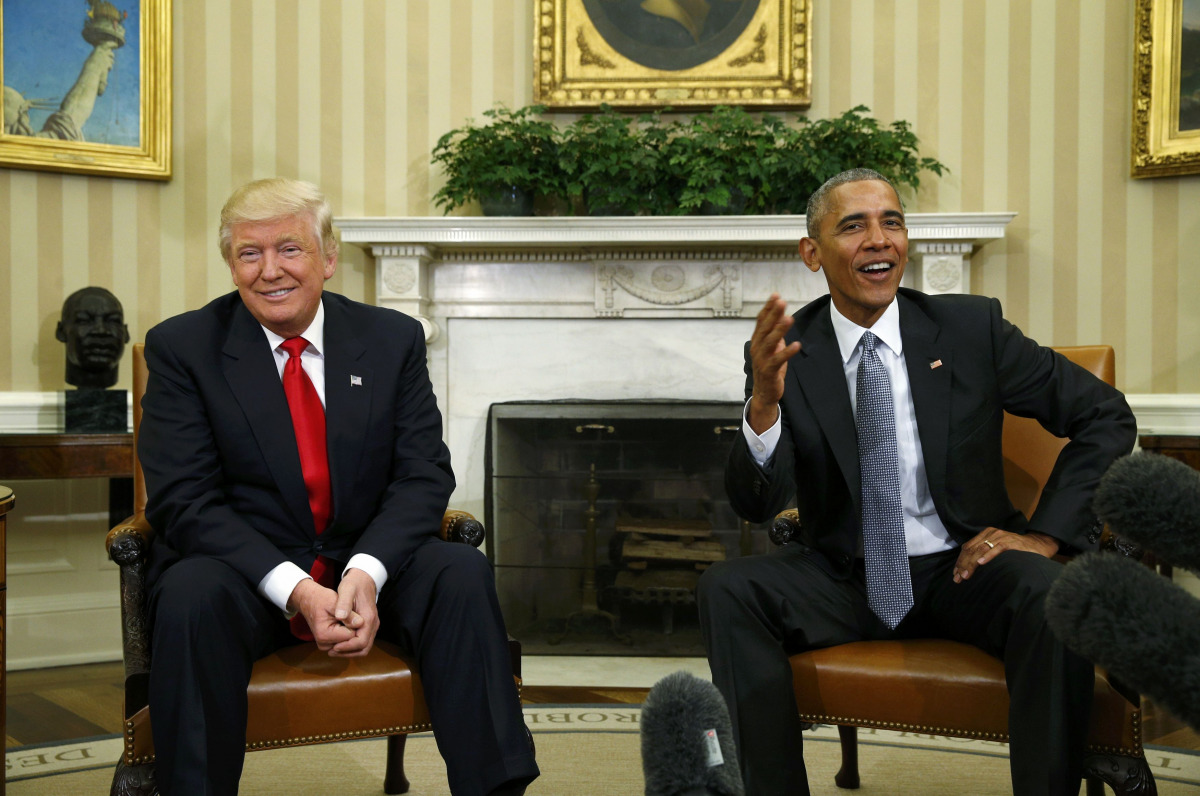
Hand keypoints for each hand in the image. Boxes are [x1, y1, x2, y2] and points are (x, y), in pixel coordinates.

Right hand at [287, 579, 355, 649]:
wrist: (309, 602)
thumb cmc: (321, 599)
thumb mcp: (335, 602)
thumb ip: (348, 614)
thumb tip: (361, 623)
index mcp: (324, 635)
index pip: (352, 636)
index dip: (356, 624)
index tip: (354, 613)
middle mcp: (324, 644)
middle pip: (350, 641)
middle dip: (354, 629)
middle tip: (350, 614)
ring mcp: (326, 647)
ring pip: (349, 643)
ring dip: (351, 631)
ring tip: (345, 619)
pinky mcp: (328, 646)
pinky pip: (345, 643)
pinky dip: (347, 634)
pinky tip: (343, 624)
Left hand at [327, 568, 379, 657]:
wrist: (363, 578)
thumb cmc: (354, 584)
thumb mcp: (346, 590)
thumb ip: (344, 604)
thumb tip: (340, 617)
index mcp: (369, 618)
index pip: (361, 642)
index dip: (347, 647)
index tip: (333, 646)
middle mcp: (373, 624)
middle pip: (364, 648)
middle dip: (348, 652)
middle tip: (332, 652)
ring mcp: (372, 625)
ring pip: (364, 646)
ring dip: (349, 651)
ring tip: (334, 649)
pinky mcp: (368, 625)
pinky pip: (362, 641)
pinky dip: (351, 645)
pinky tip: (339, 642)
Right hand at [748, 294, 800, 433]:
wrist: (764, 392)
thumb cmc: (770, 368)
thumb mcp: (772, 348)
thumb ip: (775, 334)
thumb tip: (782, 317)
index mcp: (757, 340)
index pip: (761, 321)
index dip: (768, 308)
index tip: (775, 295)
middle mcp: (757, 348)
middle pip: (765, 328)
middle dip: (773, 314)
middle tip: (781, 301)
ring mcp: (761, 359)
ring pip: (770, 342)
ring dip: (780, 330)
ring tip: (789, 319)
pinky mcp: (769, 370)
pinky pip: (778, 360)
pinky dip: (787, 352)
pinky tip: (797, 345)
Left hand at [953, 528, 1059, 582]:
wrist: (1037, 544)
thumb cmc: (1015, 550)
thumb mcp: (996, 548)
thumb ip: (984, 553)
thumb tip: (968, 568)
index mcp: (985, 534)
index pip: (968, 547)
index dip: (960, 561)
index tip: (955, 574)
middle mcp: (991, 534)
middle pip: (972, 549)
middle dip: (963, 565)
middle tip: (958, 579)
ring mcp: (1001, 537)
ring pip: (981, 549)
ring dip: (971, 564)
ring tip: (966, 575)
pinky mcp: (1011, 542)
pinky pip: (997, 548)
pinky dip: (988, 556)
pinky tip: (981, 564)